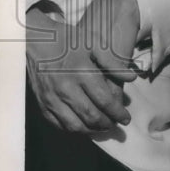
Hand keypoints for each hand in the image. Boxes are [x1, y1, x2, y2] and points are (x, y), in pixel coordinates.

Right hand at [26, 0, 140, 134]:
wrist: (36, 41)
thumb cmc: (70, 40)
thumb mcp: (95, 43)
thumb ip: (113, 62)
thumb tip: (132, 78)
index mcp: (82, 73)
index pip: (104, 100)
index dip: (117, 112)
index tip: (126, 118)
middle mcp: (66, 89)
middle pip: (91, 116)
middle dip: (107, 124)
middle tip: (117, 125)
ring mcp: (52, 98)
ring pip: (74, 124)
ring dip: (91, 130)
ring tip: (103, 127)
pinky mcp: (42, 103)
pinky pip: (58, 123)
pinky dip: (73, 129)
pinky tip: (83, 126)